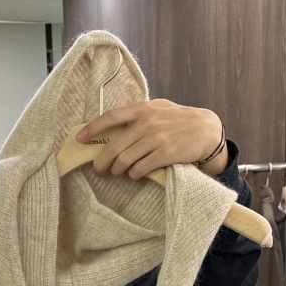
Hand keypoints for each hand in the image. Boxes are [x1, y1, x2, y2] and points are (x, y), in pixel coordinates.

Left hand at [76, 99, 225, 178]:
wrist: (206, 130)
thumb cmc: (178, 120)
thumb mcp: (158, 109)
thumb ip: (138, 115)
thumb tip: (112, 126)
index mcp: (142, 109)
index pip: (111, 117)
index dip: (93, 128)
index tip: (80, 138)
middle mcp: (147, 122)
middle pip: (114, 147)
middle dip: (102, 162)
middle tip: (99, 170)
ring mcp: (156, 139)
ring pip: (124, 161)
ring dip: (118, 171)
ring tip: (119, 173)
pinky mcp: (165, 155)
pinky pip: (140, 170)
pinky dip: (134, 175)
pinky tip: (135, 175)